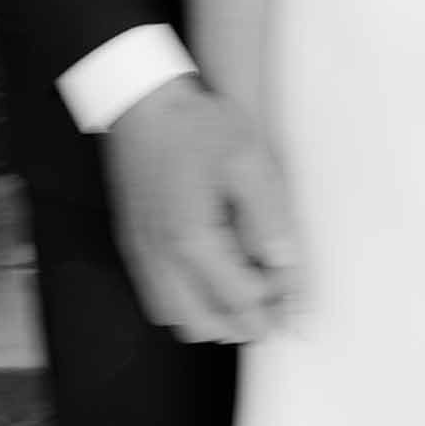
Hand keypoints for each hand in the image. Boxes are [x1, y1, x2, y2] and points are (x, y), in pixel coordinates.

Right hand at [103, 76, 301, 344]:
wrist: (141, 101)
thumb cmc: (193, 125)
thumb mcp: (248, 161)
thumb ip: (269, 217)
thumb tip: (286, 262)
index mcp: (193, 240)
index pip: (240, 299)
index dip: (273, 302)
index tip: (292, 291)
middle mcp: (161, 256)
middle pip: (204, 324)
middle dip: (242, 323)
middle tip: (272, 306)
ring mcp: (142, 252)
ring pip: (176, 318)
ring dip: (211, 317)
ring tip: (243, 295)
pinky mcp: (132, 242)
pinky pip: (155, 297)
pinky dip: (184, 303)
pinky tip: (208, 282)